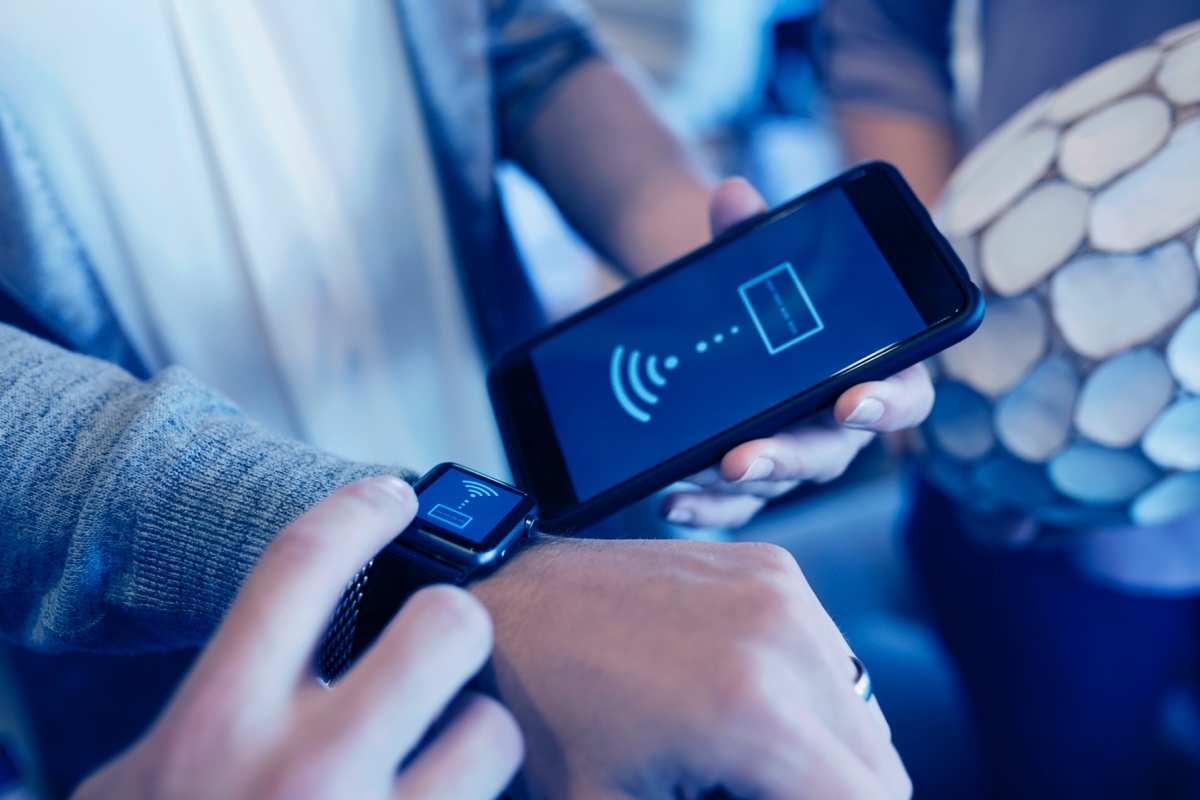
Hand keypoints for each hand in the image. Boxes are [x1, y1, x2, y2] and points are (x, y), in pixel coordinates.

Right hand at [73, 477, 522, 799]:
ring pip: (494, 728)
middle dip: (449, 625)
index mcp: (220, 722)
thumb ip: (217, 702)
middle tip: (437, 646)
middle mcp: (306, 770)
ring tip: (437, 763)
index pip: (305, 563)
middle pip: (445, 623)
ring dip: (475, 739)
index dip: (359, 508)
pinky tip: (440, 798)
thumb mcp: (144, 780)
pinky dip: (474, 799)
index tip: (391, 495)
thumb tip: (290, 625)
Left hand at [470, 536, 910, 798]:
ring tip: (741, 762)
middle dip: (827, 796)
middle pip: (881, 768)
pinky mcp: (772, 566)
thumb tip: (776, 798)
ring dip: (825, 756)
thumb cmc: (545, 723)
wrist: (504, 610)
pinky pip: (832, 659)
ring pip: (865, 715)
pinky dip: (808, 700)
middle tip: (748, 793)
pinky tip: (740, 709)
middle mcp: (782, 636)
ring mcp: (780, 589)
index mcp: (751, 712)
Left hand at [660, 178, 935, 528]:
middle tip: (745, 458)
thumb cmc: (758, 293)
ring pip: (780, 482)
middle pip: (832, 453)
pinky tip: (670, 503)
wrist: (713, 322)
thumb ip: (750, 234)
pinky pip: (738, 505)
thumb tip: (731, 196)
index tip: (853, 402)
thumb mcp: (753, 262)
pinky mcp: (753, 475)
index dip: (888, 405)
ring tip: (693, 473)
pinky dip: (707, 509)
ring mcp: (796, 453)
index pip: (905, 397)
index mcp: (873, 369)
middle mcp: (840, 422)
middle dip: (788, 456)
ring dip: (737, 482)